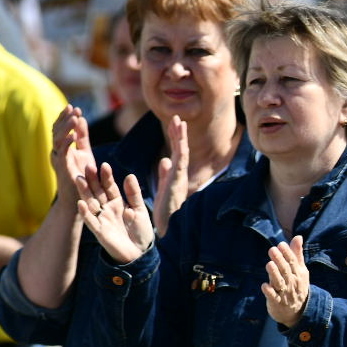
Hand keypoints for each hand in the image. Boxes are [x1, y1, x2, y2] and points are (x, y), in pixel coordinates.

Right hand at [49, 105, 92, 204]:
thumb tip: (81, 119)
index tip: (74, 107)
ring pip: (57, 139)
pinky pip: (62, 153)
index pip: (60, 129)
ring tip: (75, 118)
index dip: (65, 117)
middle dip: (64, 119)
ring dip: (65, 128)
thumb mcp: (85, 153)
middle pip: (56, 131)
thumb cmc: (83, 178)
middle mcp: (56, 152)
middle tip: (73, 108)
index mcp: (61, 148)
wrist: (79, 199)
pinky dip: (66, 143)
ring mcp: (57, 159)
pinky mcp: (61, 168)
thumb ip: (82, 137)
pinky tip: (73, 135)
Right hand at [75, 162, 153, 263]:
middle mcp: (107, 209)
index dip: (107, 176)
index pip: (110, 186)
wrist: (140, 254)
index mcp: (117, 202)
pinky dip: (85, 213)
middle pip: (98, 192)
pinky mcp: (99, 231)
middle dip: (93, 179)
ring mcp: (102, 219)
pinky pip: (90, 221)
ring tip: (79, 179)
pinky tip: (80, 203)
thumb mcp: (140, 210)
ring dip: (85, 192)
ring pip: (91, 203)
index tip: (104, 165)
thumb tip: (129, 175)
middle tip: (87, 166)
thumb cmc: (141, 231)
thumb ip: (134, 194)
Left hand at [152, 115, 189, 237]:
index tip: (174, 123)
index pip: (176, 153)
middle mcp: (180, 175)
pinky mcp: (177, 183)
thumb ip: (164, 175)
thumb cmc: (166, 213)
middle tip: (177, 117)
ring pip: (183, 154)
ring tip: (180, 122)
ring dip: (181, 138)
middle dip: (178, 134)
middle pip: (181, 150)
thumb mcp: (163, 189)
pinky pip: (181, 164)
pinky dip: (181, 151)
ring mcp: (180, 178)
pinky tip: (181, 141)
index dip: (175, 138)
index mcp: (175, 175)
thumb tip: (165, 160)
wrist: (170, 229)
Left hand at [263, 236, 309, 326]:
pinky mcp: (277, 303)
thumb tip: (298, 237)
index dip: (287, 253)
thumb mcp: (300, 270)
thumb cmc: (297, 286)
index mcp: (298, 274)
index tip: (281, 244)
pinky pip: (274, 297)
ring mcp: (285, 293)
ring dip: (274, 274)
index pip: (293, 262)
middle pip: (286, 270)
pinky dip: (269, 292)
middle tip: (272, 250)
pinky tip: (264, 286)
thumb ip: (297, 254)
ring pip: (280, 283)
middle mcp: (292, 283)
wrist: (298, 312)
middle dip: (279, 260)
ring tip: (269, 264)